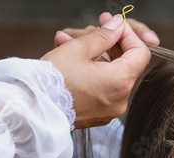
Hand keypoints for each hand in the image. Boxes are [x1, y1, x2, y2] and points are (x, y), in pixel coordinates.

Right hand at [41, 13, 150, 128]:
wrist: (32, 110)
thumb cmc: (52, 80)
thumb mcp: (78, 48)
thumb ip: (103, 35)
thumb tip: (117, 25)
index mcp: (120, 82)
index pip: (141, 53)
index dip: (129, 35)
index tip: (113, 26)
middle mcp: (120, 100)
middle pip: (126, 64)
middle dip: (109, 43)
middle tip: (91, 27)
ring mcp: (110, 111)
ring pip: (111, 76)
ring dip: (95, 56)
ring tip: (67, 40)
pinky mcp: (98, 116)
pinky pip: (102, 90)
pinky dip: (91, 74)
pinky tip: (69, 61)